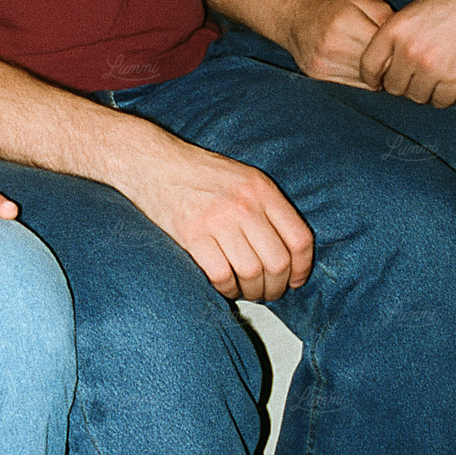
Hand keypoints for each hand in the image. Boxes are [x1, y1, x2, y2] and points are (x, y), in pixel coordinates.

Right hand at [127, 133, 313, 301]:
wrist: (153, 161)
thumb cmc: (197, 172)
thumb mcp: (242, 177)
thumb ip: (266, 206)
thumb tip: (288, 251)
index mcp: (261, 188)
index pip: (300, 239)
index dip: (302, 268)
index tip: (296, 280)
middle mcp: (244, 204)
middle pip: (278, 263)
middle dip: (276, 287)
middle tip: (268, 292)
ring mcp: (218, 219)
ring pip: (252, 274)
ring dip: (252, 292)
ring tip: (247, 291)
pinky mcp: (193, 235)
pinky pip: (222, 277)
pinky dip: (227, 290)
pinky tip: (225, 286)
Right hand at [280, 0, 393, 86]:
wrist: (292, 16)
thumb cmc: (331, 8)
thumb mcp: (360, 2)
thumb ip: (385, 16)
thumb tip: (406, 39)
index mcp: (346, 21)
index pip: (384, 47)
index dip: (397, 49)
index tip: (401, 48)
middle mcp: (333, 43)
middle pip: (376, 65)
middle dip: (388, 63)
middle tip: (394, 58)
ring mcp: (323, 61)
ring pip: (366, 79)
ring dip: (377, 74)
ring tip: (378, 62)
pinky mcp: (318, 73)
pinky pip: (353, 84)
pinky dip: (363, 79)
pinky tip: (362, 68)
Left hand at [360, 0, 455, 105]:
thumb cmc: (451, 3)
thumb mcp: (413, 12)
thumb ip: (395, 38)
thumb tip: (383, 66)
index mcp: (394, 30)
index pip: (368, 66)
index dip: (371, 78)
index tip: (378, 83)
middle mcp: (409, 50)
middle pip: (394, 87)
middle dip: (403, 85)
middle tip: (415, 78)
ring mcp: (433, 66)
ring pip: (417, 97)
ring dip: (424, 91)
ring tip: (435, 78)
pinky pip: (441, 101)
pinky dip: (444, 96)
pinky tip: (449, 84)